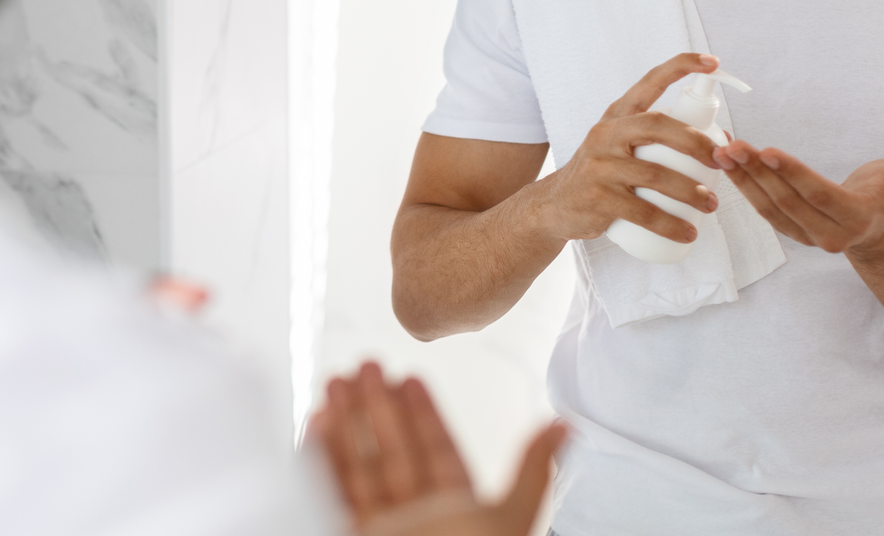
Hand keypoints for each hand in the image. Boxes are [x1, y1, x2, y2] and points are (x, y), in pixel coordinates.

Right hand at [305, 362, 567, 535]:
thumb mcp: (506, 521)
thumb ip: (530, 473)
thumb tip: (566, 427)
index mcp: (454, 514)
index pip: (437, 454)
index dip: (423, 414)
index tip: (409, 376)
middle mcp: (413, 520)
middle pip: (392, 451)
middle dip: (377, 407)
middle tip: (367, 364)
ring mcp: (378, 528)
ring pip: (359, 465)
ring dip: (346, 422)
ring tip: (339, 380)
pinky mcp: (346, 531)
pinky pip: (329, 490)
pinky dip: (321, 456)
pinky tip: (318, 422)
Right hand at [538, 53, 722, 244]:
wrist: (555, 205)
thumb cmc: (602, 173)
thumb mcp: (621, 146)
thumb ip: (660, 138)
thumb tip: (721, 141)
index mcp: (617, 116)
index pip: (650, 82)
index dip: (681, 67)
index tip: (713, 62)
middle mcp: (606, 133)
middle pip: (658, 126)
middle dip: (697, 142)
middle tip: (721, 161)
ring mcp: (600, 165)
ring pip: (656, 174)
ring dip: (691, 192)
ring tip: (710, 204)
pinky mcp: (598, 197)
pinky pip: (643, 212)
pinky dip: (670, 224)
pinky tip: (687, 232)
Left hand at [713, 140, 883, 252]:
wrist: (878, 226)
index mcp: (858, 220)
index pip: (819, 194)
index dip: (792, 173)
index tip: (767, 151)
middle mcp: (831, 236)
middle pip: (788, 201)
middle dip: (757, 172)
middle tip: (734, 146)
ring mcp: (808, 237)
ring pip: (770, 207)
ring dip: (744, 179)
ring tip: (724, 152)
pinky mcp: (792, 231)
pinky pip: (764, 210)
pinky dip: (745, 186)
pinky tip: (730, 165)